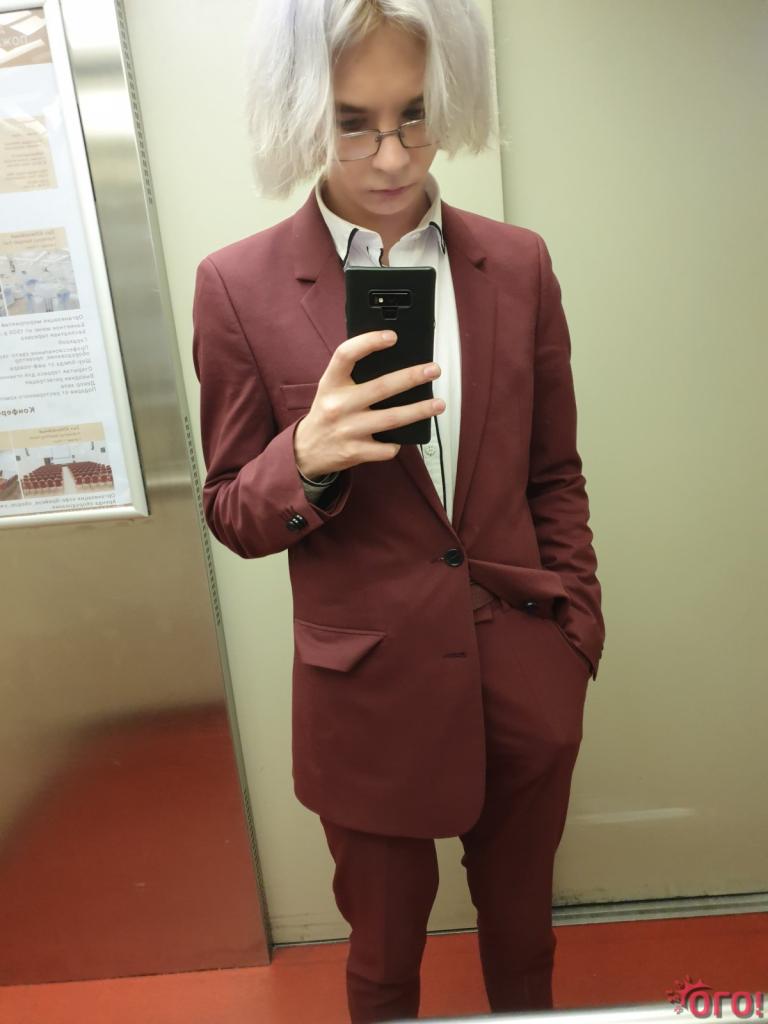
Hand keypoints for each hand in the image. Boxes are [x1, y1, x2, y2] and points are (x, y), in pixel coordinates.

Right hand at [293, 330, 443, 477]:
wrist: (305, 451)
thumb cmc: (327, 414)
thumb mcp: (330, 389)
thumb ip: (352, 375)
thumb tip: (393, 360)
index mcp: (331, 383)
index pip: (346, 355)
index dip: (369, 342)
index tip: (392, 337)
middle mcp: (338, 405)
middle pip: (381, 387)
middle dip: (412, 377)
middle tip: (433, 370)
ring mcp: (347, 429)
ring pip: (391, 418)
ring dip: (419, 410)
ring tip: (438, 404)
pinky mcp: (355, 452)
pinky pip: (386, 447)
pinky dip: (397, 443)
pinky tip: (403, 437)